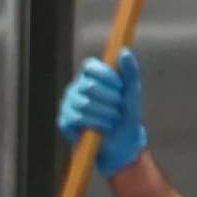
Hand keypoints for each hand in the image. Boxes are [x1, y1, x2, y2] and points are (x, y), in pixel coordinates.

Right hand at [59, 50, 148, 175]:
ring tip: (113, 119)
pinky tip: (103, 128)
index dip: (106, 76)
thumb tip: (123, 51)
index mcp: (91, 78)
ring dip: (106, 114)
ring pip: (85, 103)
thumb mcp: (132, 94)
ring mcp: (68, 105)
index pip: (90, 66)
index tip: (120, 88)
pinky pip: (77, 118)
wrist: (121, 145)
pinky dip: (96, 124)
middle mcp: (77, 88)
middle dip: (110, 99)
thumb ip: (130, 72)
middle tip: (118, 108)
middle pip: (89, 86)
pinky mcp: (64, 121)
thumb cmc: (126, 116)